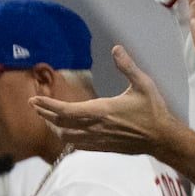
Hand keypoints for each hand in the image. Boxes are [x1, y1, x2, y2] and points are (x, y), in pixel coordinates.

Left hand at [33, 44, 185, 157]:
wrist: (160, 137)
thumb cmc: (152, 109)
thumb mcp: (143, 84)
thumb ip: (127, 66)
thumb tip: (116, 48)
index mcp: (101, 111)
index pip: (66, 110)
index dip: (47, 106)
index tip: (34, 100)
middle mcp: (94, 127)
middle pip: (60, 123)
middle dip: (44, 114)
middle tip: (34, 105)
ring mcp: (96, 139)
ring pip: (65, 136)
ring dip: (53, 126)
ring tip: (45, 117)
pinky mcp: (100, 147)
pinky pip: (75, 144)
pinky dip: (65, 136)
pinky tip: (63, 130)